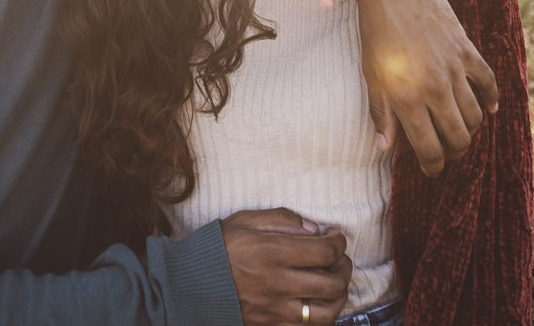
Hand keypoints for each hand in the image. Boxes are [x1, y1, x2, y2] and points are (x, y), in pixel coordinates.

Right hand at [220, 208, 351, 324]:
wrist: (189, 283)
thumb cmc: (218, 248)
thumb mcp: (245, 220)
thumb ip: (282, 219)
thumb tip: (314, 229)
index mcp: (273, 253)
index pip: (326, 252)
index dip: (339, 242)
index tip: (335, 235)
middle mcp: (278, 284)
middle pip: (333, 284)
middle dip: (344, 268)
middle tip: (339, 259)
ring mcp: (275, 309)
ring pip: (327, 313)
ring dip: (338, 297)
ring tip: (333, 283)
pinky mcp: (270, 325)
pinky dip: (319, 316)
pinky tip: (316, 303)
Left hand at [357, 0, 498, 175]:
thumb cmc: (375, 33)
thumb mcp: (370, 74)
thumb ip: (381, 113)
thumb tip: (385, 147)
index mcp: (407, 97)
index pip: (429, 147)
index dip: (433, 165)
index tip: (431, 170)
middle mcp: (435, 88)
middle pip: (458, 137)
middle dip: (454, 153)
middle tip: (448, 154)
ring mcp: (455, 69)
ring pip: (475, 115)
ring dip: (471, 130)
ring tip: (461, 133)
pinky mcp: (468, 51)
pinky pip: (488, 82)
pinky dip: (492, 99)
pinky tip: (489, 110)